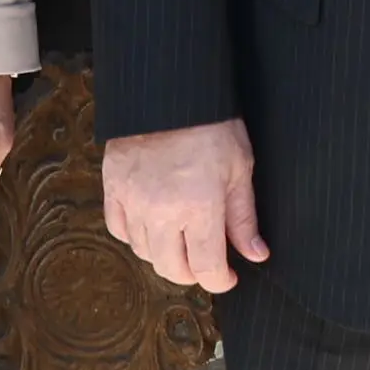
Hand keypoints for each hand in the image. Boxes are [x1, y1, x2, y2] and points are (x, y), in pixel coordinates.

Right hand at [101, 118, 265, 293]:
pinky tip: (151, 224)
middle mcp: (162, 211)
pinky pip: (119, 228)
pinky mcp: (113, 186)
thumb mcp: (239, 168)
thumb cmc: (212, 124)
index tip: (228, 276)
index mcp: (199, 208)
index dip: (220, 280)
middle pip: (172, 269)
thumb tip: (256, 254)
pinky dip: (135, 234)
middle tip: (206, 259)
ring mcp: (133, 200)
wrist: (171, 88)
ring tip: (181, 237)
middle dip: (193, 272)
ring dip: (165, 254)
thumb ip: (244, 217)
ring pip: (144, 252)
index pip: (207, 269)